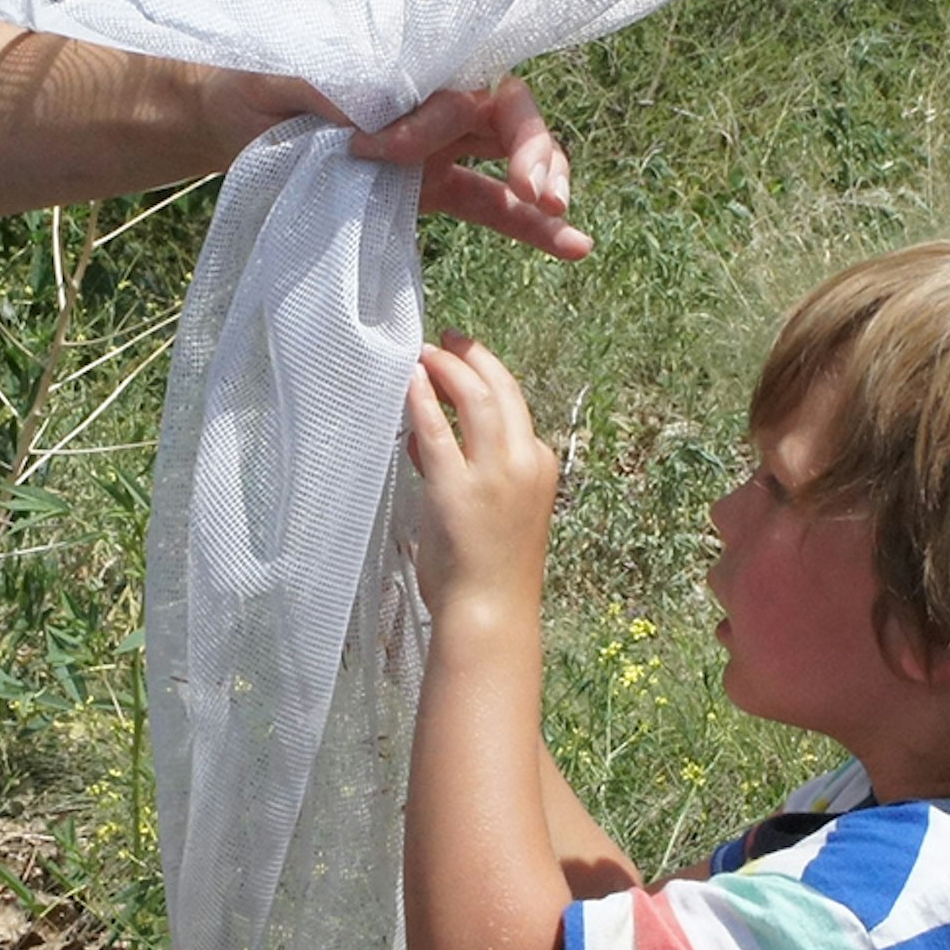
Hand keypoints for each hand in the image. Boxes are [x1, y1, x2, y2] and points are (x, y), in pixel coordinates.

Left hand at [222, 71, 586, 258]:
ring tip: (559, 216)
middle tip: (533, 189)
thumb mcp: (283, 73)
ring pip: (512, 157)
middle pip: (509, 111)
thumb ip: (326, 85)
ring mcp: (441, 146)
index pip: (452, 86)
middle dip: (531, 147)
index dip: (429, 121)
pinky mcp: (432, 188)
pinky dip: (531, 226)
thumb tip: (367, 110)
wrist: (233, 119)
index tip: (371, 148)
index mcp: (409, 63)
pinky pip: (493, 205)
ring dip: (542, 183)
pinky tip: (572, 246)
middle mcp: (435, 98)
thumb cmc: (259, 80)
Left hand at [404, 332, 560, 624]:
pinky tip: (410, 380)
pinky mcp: (455, 487)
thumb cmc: (488, 568)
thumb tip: (426, 439)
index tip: (466, 360)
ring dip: (449, 368)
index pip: (514, 406)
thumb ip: (466, 469)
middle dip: (474, 356)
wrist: (489, 610)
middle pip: (501, 389)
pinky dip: (424, 399)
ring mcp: (492, 473)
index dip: (487, 376)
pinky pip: (437, 430)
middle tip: (449, 338)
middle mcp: (523, 461)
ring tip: (426, 352)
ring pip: (476, 399)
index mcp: (539, 464)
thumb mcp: (494, 508)